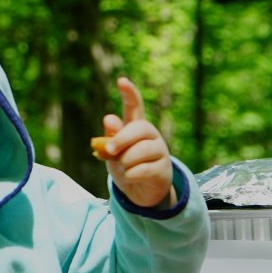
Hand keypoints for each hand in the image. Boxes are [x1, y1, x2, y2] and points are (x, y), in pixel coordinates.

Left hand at [100, 76, 173, 208]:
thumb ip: (112, 137)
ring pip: (141, 151)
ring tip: (124, 167)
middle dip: (121, 139)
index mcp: (136, 127)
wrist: (139, 191)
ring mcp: (160, 151)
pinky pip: (143, 169)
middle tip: (108, 150)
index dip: (129, 94)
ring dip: (125, 162)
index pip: (134, 107)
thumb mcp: (113, 152)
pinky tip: (131, 177)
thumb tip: (109, 118)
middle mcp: (151, 135)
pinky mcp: (163, 168)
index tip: (121, 81)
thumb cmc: (125, 166)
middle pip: (139, 128)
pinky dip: (130, 175)